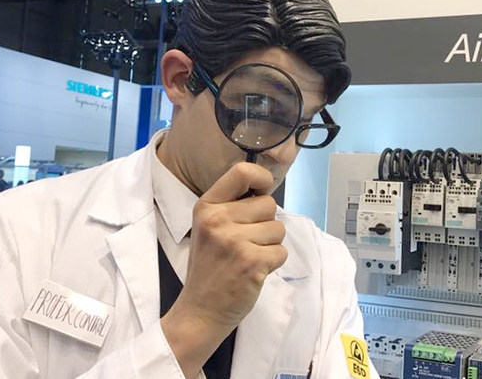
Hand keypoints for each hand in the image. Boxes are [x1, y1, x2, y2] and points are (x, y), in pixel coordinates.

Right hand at [160, 163, 286, 374]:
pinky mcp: (252, 262)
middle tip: (246, 242)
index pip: (242, 172)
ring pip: (278, 229)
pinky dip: (273, 262)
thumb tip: (266, 187)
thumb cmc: (209, 266)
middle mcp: (219, 220)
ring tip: (248, 257)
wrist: (200, 309)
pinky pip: (281, 251)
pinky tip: (254, 270)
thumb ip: (232, 206)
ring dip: (270, 245)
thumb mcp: (208, 227)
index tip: (262, 191)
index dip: (262, 178)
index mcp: (207, 206)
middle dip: (266, 223)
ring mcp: (235, 241)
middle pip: (268, 204)